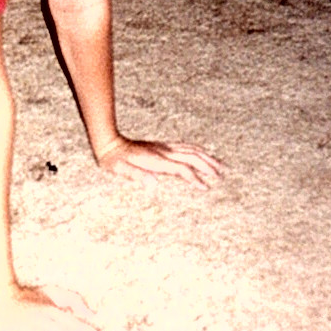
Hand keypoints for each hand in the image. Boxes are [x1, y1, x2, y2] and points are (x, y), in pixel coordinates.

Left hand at [95, 136, 222, 188]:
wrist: (109, 143)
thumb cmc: (114, 160)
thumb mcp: (121, 170)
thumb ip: (138, 176)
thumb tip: (154, 184)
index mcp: (156, 160)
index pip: (181, 169)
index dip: (194, 178)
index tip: (205, 187)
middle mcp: (163, 152)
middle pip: (191, 157)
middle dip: (207, 167)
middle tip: (221, 177)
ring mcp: (164, 147)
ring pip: (191, 150)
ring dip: (206, 157)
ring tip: (220, 166)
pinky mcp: (162, 146)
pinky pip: (185, 146)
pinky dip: (197, 150)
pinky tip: (203, 154)